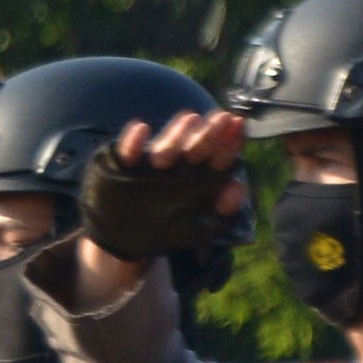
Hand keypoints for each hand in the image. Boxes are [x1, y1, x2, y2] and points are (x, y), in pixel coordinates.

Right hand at [78, 109, 249, 287]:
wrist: (123, 243)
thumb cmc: (165, 233)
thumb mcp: (198, 229)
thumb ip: (222, 213)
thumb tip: (238, 188)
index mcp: (200, 178)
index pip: (220, 157)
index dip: (231, 142)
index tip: (239, 126)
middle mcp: (178, 166)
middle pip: (196, 147)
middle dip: (210, 133)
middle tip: (221, 118)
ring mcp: (151, 165)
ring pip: (167, 146)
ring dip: (178, 133)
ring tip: (191, 119)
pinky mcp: (124, 166)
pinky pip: (127, 151)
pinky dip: (133, 142)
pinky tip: (142, 130)